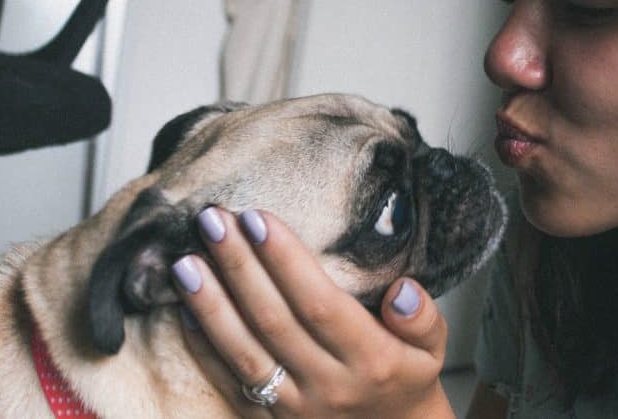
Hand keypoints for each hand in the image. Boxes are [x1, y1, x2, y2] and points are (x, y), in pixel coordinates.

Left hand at [171, 207, 454, 417]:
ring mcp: (294, 408)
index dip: (285, 261)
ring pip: (243, 352)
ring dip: (210, 305)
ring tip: (185, 261)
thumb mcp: (433, 348)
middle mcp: (328, 386)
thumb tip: (401, 290)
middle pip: (273, 320)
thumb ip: (423, 317)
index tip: (257, 218)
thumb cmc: (407, 379)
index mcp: (371, 360)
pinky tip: (185, 308)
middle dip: (238, 266)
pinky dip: (203, 346)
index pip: (320, 303)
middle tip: (211, 220)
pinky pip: (229, 382)